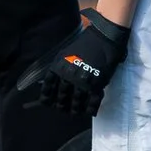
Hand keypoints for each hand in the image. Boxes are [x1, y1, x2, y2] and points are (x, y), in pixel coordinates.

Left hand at [15, 10, 130, 117]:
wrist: (104, 37)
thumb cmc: (84, 44)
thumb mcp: (64, 54)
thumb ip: (58, 68)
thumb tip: (51, 82)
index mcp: (59, 67)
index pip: (48, 88)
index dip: (46, 98)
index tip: (47, 104)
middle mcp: (69, 76)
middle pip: (62, 98)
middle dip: (61, 106)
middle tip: (62, 109)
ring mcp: (83, 82)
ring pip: (76, 103)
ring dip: (75, 110)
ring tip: (75, 113)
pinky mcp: (97, 84)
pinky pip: (92, 103)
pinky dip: (90, 109)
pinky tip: (88, 112)